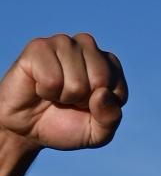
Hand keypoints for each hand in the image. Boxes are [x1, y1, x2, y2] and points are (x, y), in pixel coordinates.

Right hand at [0, 34, 127, 152]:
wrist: (28, 129)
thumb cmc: (65, 125)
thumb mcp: (97, 133)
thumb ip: (110, 118)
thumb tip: (102, 93)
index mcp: (108, 63)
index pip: (118, 89)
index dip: (101, 108)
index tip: (86, 107)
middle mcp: (87, 46)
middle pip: (100, 80)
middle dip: (82, 100)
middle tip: (68, 100)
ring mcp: (62, 43)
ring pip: (76, 81)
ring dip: (63, 96)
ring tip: (54, 93)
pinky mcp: (38, 47)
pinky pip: (52, 79)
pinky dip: (46, 91)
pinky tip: (39, 87)